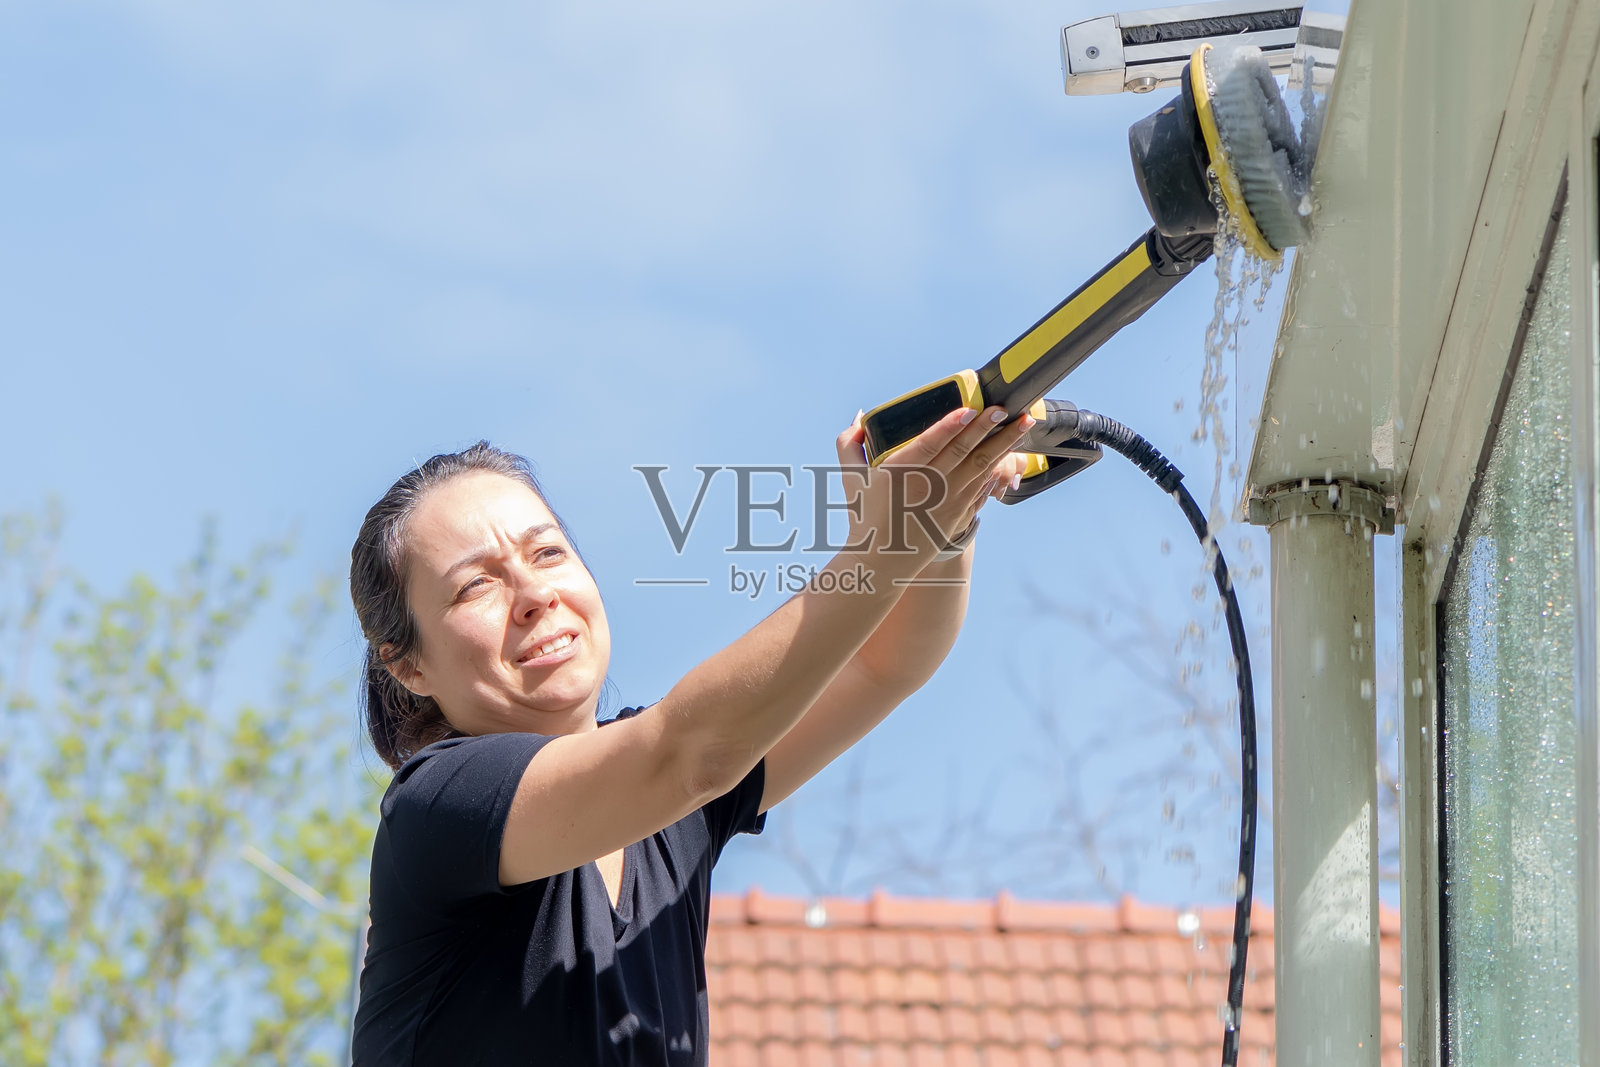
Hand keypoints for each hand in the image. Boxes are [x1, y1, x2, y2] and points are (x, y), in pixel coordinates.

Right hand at [833, 405, 1035, 567]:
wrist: (882, 561)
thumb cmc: (865, 515)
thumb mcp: (851, 478)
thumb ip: (850, 442)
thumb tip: (861, 415)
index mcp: (900, 472)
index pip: (930, 443)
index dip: (951, 426)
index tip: (969, 410)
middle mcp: (928, 485)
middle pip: (963, 450)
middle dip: (986, 427)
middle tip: (1003, 407)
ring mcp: (947, 500)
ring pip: (981, 466)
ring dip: (1004, 443)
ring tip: (1023, 423)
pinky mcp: (959, 511)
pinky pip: (982, 484)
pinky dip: (998, 465)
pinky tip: (1011, 450)